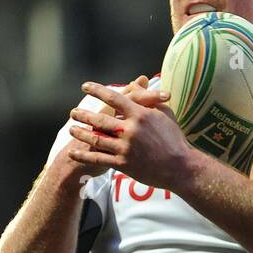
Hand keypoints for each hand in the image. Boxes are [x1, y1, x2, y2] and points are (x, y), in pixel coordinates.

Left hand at [67, 80, 191, 189]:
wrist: (181, 168)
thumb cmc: (175, 139)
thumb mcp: (165, 114)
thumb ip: (147, 99)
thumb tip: (135, 84)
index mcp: (140, 114)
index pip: (114, 98)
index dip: (97, 90)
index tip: (85, 87)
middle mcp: (130, 130)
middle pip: (100, 119)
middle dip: (84, 115)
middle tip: (73, 112)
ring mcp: (125, 148)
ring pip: (96, 138)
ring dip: (80, 133)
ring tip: (71, 129)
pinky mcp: (124, 164)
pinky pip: (99, 159)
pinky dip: (84, 156)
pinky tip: (73, 153)